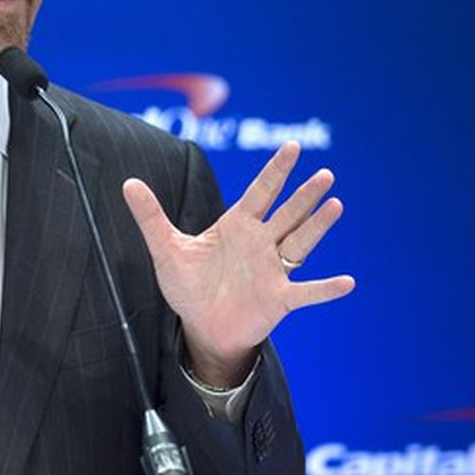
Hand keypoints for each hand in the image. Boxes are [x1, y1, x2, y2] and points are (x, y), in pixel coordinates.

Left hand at [122, 141, 353, 386]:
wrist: (202, 326)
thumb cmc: (188, 286)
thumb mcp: (166, 250)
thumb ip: (150, 217)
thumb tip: (127, 183)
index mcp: (237, 226)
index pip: (259, 193)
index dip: (275, 171)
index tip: (292, 148)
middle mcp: (261, 243)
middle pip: (287, 214)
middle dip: (304, 195)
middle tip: (325, 174)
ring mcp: (273, 270)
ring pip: (300, 244)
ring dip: (317, 227)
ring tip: (335, 205)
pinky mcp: (279, 299)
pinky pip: (306, 292)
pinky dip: (325, 289)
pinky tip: (347, 282)